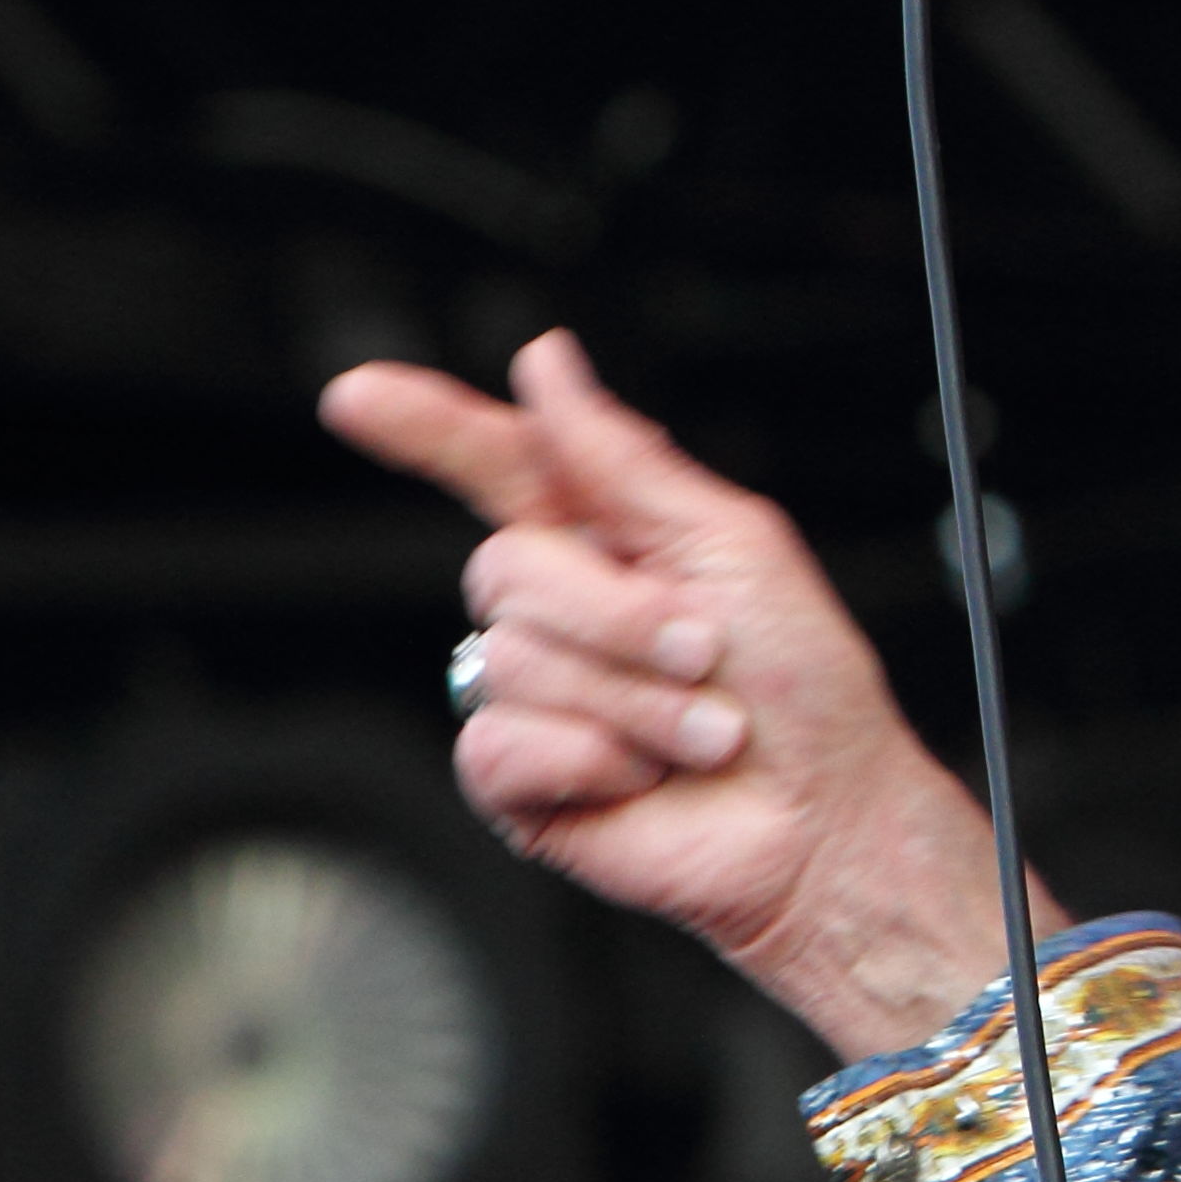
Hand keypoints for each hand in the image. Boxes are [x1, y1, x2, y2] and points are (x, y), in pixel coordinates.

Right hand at [316, 330, 1026, 1061]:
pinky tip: (640, 779)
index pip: (496, 465)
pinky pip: (497, 745)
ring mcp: (531, 695)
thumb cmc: (805, 688)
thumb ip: (624, 459)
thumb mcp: (734, 546)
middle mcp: (560, 612)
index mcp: (608, 539)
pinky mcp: (517, 781)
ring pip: (509, 660)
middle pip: (506, 566)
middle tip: (706, 656)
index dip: (426, 427)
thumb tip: (547, 363)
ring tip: (697, 732)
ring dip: (630, 701)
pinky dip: (588, 760)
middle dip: (620, 616)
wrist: (824, 818)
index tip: (356, 394)